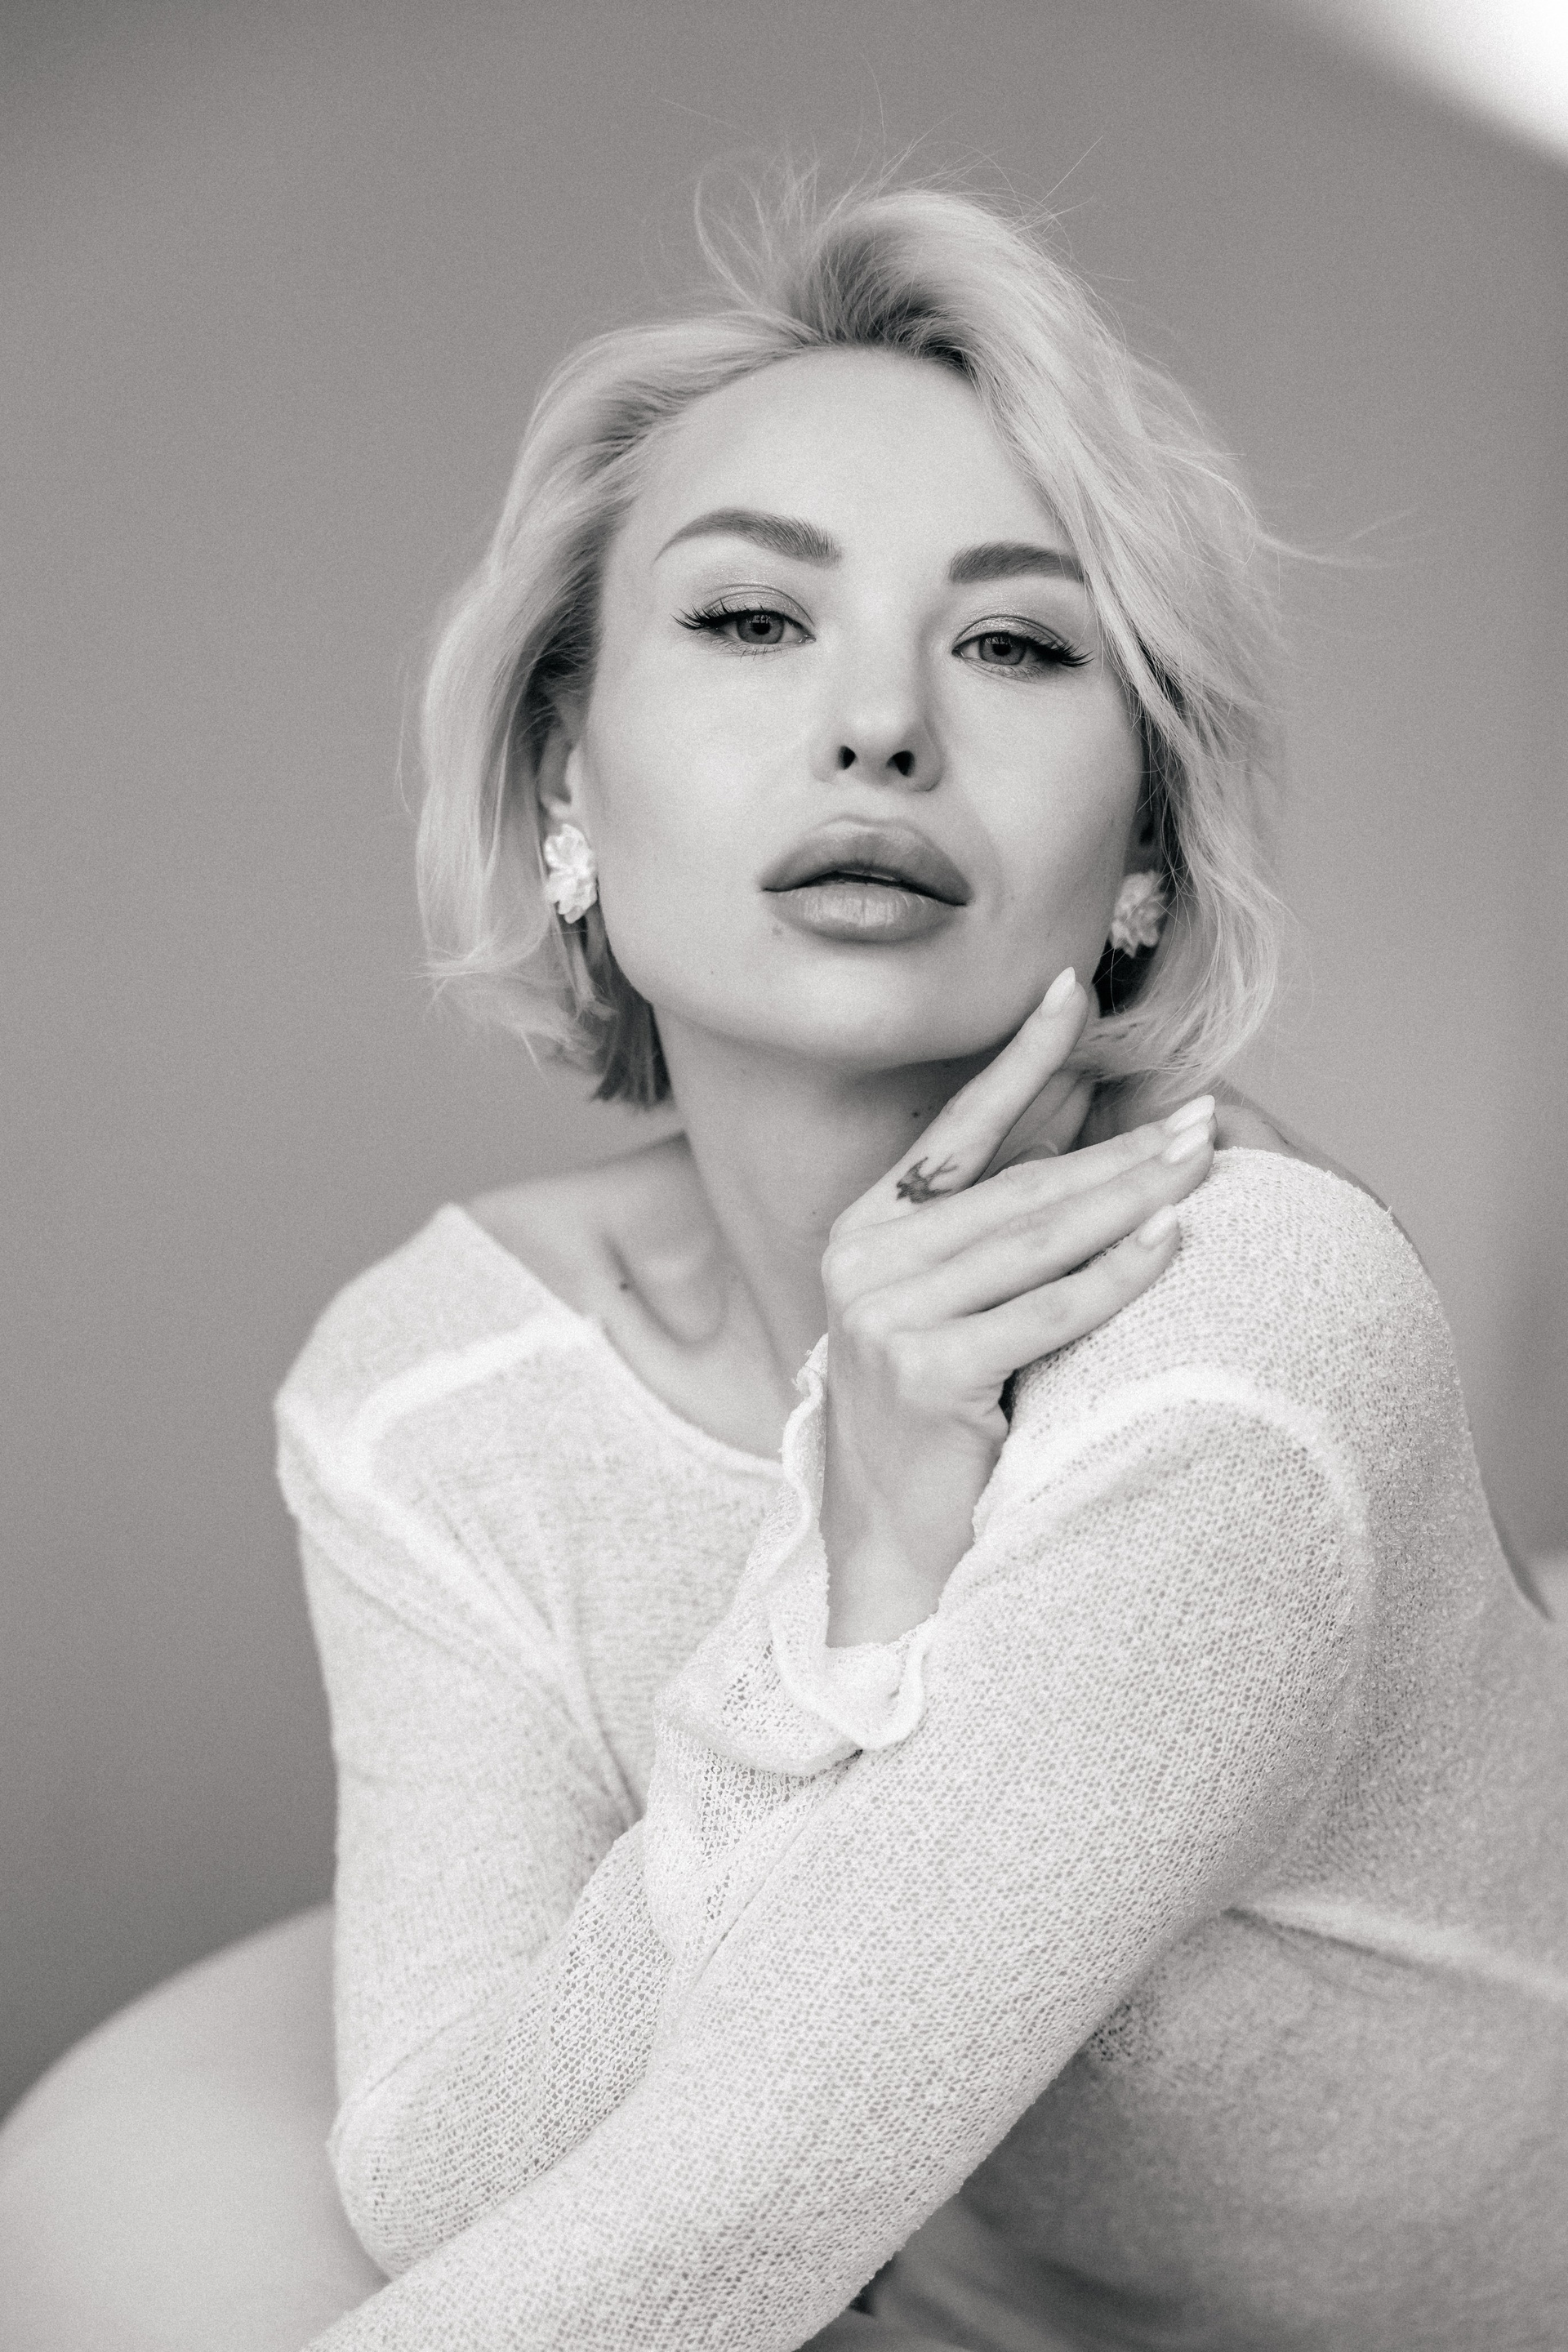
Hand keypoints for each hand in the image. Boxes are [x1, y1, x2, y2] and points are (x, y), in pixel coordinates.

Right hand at [818, 969, 1216, 1646]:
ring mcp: (886, 1315)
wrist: (890, 1541)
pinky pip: (1045, 1311)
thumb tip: (1080, 1110)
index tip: (1070, 992)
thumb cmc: (934, 1415)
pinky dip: (1114, 1274)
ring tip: (1201, 1161)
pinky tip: (1169, 1240)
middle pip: (1016, 1186)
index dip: (1017, 1059)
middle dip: (1117, 1148)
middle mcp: (864, 1260)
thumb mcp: (952, 1299)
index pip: (956, 1129)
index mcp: (864, 1228)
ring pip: (1036, 1240)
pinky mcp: (924, 1372)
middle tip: (1199, 1114)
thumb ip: (1002, 1215)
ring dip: (1131, 1196)